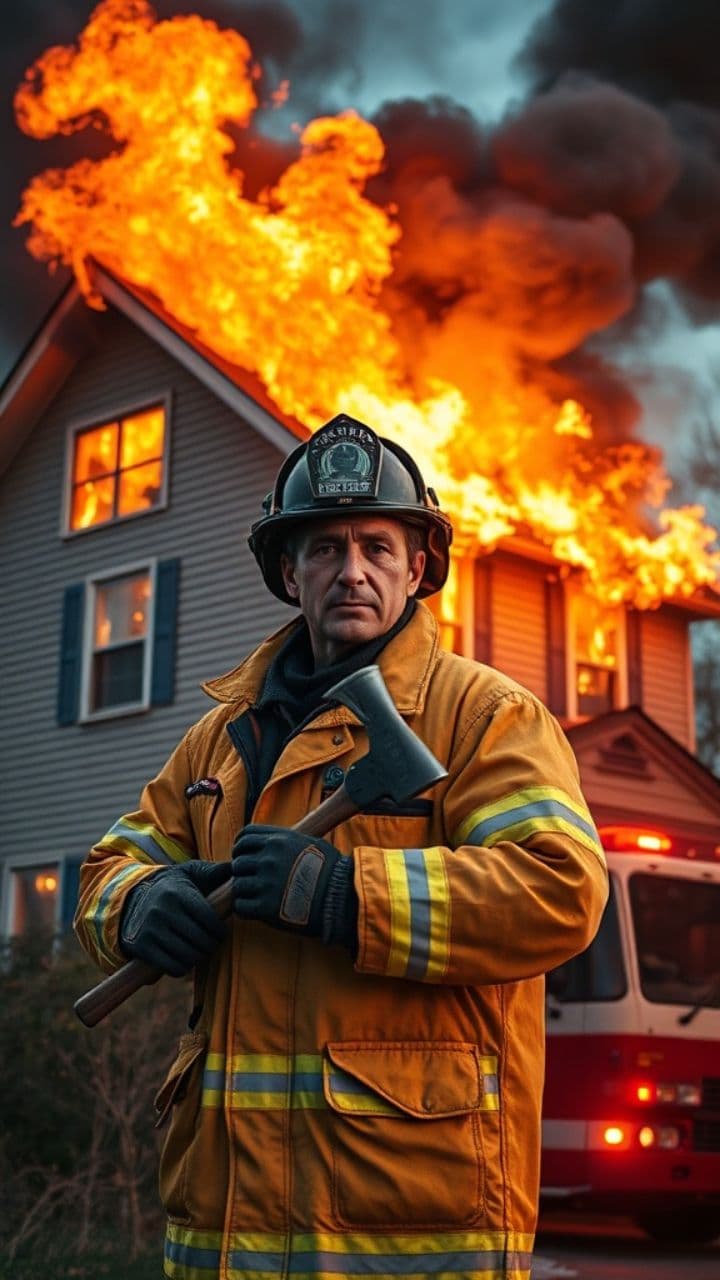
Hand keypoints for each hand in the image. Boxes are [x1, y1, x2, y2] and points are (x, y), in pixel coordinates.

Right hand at [119, 861, 230, 975]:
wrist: (131, 898)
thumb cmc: (172, 887)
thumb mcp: (190, 873)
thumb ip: (214, 870)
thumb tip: (236, 869)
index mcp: (178, 893)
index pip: (209, 919)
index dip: (220, 931)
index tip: (221, 932)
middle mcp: (162, 911)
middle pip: (201, 940)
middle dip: (212, 945)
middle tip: (213, 943)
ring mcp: (150, 931)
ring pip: (189, 956)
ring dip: (199, 956)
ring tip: (200, 950)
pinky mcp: (142, 948)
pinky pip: (173, 967)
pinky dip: (183, 967)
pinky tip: (185, 958)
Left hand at [231, 824, 357, 948]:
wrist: (342, 899)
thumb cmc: (331, 872)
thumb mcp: (311, 843)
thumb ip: (286, 841)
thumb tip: (271, 842)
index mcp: (279, 840)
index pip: (244, 836)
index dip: (240, 846)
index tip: (244, 855)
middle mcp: (269, 859)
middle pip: (238, 861)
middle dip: (243, 871)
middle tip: (253, 881)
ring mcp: (265, 883)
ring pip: (237, 885)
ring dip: (244, 892)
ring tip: (258, 897)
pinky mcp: (265, 907)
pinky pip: (240, 906)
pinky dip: (245, 909)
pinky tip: (257, 910)